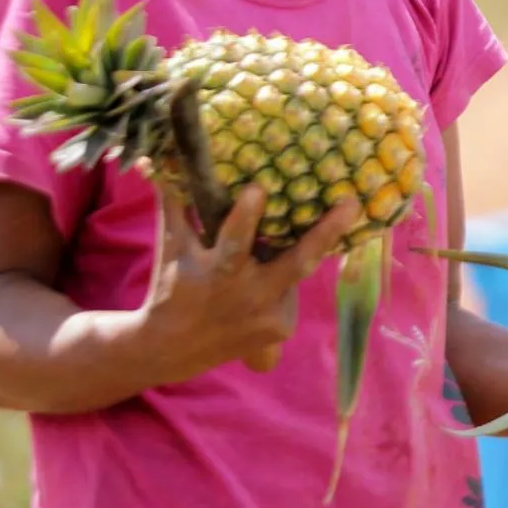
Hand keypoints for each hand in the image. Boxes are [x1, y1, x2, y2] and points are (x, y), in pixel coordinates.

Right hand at [139, 184, 359, 382]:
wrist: (171, 349)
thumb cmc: (171, 285)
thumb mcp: (171, 244)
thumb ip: (172, 201)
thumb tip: (155, 158)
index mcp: (217, 270)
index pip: (233, 241)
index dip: (245, 216)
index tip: (258, 187)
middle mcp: (247, 295)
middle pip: (295, 263)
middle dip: (325, 233)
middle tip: (352, 203)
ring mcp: (267, 316)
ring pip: (298, 270)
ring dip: (306, 246)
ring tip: (328, 216)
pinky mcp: (279, 329)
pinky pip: (292, 291)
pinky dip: (287, 276)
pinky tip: (276, 268)